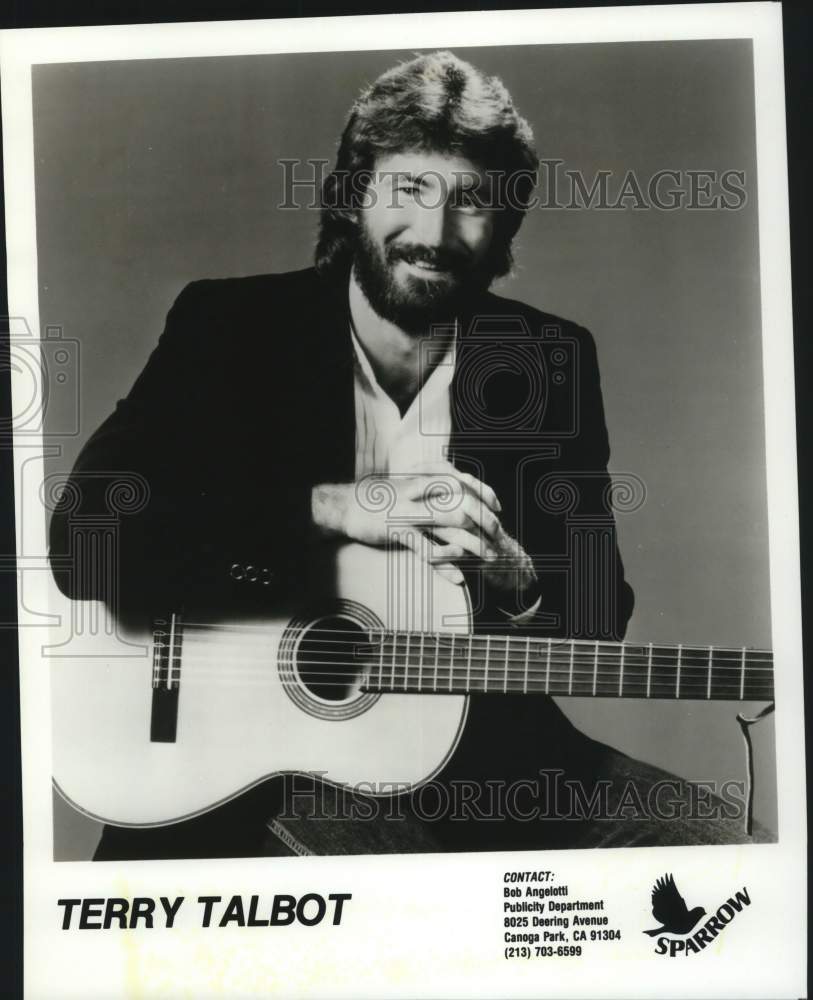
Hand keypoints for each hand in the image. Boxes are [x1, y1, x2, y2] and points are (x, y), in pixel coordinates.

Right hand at [311, 462, 500, 583]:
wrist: (347, 504)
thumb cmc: (381, 497)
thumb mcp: (408, 485)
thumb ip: (431, 488)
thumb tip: (456, 493)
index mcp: (425, 480)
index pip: (464, 482)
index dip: (485, 493)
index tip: (498, 507)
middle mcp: (421, 494)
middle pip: (465, 505)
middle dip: (486, 522)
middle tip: (496, 537)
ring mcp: (412, 513)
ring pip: (453, 528)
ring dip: (474, 546)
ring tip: (487, 558)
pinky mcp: (400, 532)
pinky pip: (429, 551)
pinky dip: (447, 565)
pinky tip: (459, 577)